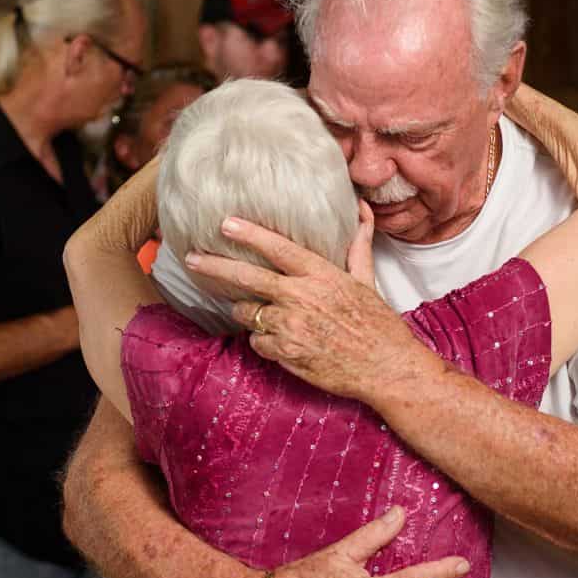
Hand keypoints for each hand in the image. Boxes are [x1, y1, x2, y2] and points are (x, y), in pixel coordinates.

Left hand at [184, 215, 424, 402]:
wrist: (385, 367)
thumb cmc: (377, 323)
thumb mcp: (367, 279)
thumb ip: (356, 244)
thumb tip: (360, 209)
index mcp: (320, 275)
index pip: (277, 248)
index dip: (249, 234)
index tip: (225, 223)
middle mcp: (300, 298)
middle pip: (246, 278)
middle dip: (214, 266)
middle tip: (192, 259)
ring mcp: (290, 327)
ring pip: (247, 313)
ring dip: (246, 311)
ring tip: (258, 312)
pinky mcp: (285, 354)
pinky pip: (257, 342)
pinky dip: (263, 340)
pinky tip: (279, 340)